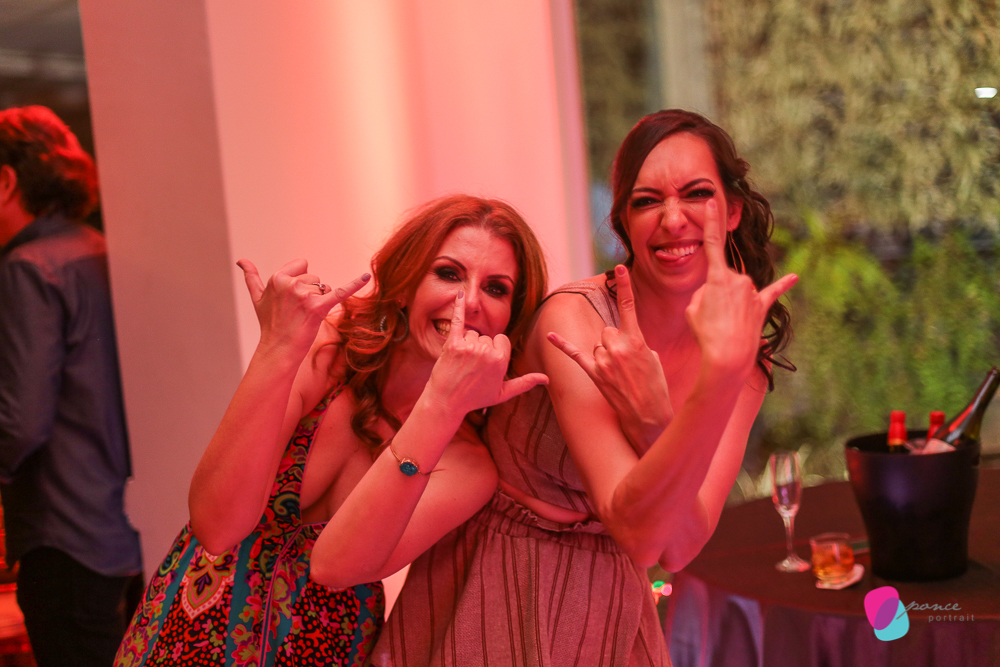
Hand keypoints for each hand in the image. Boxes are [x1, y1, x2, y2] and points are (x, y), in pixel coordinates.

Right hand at [237, 258, 369, 354]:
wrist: (279, 349)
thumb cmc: (270, 324)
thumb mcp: (258, 298)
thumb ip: (251, 277)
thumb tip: (241, 260)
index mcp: (277, 277)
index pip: (302, 265)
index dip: (301, 279)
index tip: (292, 297)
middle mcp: (290, 284)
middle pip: (314, 277)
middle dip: (310, 292)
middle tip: (298, 311)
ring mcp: (304, 296)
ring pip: (324, 287)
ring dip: (319, 300)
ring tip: (305, 315)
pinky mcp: (319, 308)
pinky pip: (340, 293)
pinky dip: (355, 284)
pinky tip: (367, 277)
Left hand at [426, 291, 547, 416]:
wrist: (445, 402)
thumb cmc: (474, 398)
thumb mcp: (503, 393)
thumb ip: (525, 383)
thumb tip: (547, 379)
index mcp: (501, 360)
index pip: (501, 340)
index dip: (494, 351)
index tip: (485, 365)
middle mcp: (487, 352)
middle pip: (486, 337)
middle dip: (479, 348)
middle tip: (470, 367)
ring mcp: (469, 347)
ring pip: (472, 333)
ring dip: (467, 344)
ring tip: (460, 363)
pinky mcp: (453, 343)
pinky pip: (458, 320)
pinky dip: (458, 306)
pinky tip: (460, 293)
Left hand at [547, 265, 671, 452]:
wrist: (649, 417)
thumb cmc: (655, 388)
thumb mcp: (653, 359)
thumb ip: (637, 343)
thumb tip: (625, 340)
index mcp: (637, 340)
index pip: (628, 306)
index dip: (624, 285)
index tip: (619, 266)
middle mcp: (619, 347)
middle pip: (606, 330)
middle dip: (614, 343)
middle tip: (626, 365)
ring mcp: (605, 360)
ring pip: (596, 344)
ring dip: (604, 355)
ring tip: (618, 375)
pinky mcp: (594, 374)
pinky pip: (575, 354)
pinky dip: (562, 344)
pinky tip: (550, 335)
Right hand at [685, 200, 796, 377]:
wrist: (727, 356)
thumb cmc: (706, 334)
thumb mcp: (692, 309)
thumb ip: (705, 293)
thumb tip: (720, 293)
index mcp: (718, 277)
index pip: (712, 243)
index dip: (709, 221)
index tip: (712, 201)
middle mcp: (739, 279)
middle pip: (722, 279)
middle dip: (715, 295)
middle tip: (711, 317)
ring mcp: (752, 292)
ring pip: (737, 291)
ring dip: (728, 306)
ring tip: (724, 325)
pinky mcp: (762, 306)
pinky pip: (772, 292)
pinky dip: (783, 285)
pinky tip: (795, 277)